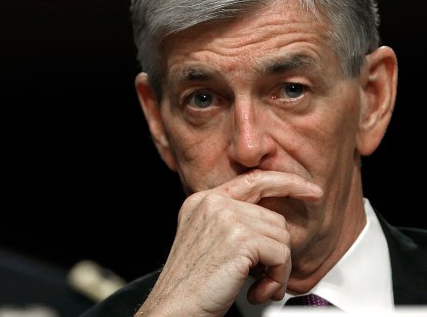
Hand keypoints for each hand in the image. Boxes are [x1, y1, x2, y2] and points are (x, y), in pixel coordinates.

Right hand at [135, 170, 322, 316]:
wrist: (174, 306)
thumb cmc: (190, 284)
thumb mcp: (205, 240)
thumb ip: (231, 222)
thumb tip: (271, 225)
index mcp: (203, 200)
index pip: (254, 180)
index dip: (287, 182)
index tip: (311, 191)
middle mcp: (213, 203)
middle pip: (273, 218)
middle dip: (277, 254)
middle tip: (264, 279)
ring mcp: (226, 218)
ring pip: (281, 238)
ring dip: (278, 270)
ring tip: (258, 287)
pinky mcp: (240, 239)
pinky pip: (281, 256)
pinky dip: (277, 279)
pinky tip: (257, 291)